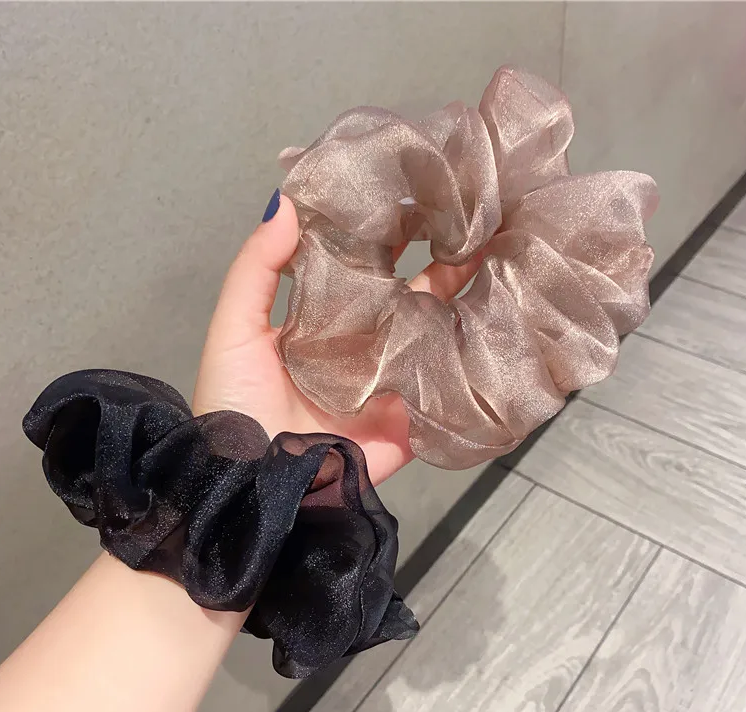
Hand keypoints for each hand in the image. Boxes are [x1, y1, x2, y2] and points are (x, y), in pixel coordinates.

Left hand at [193, 191, 479, 485]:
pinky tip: (511, 319)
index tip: (421, 188)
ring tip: (507, 254)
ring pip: (438, 334)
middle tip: (481, 215)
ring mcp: (392, 382)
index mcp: (324, 320)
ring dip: (469, 299)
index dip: (389, 231)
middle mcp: (364, 345)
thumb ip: (257, 268)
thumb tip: (286, 200)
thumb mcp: (233, 330)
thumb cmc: (234, 405)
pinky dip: (478, 358)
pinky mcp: (412, 419)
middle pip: (411, 295)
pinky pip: (448, 385)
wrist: (253, 489)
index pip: (364, 266)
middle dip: (444, 258)